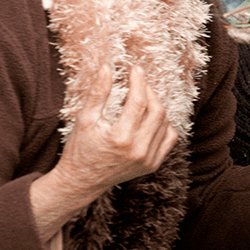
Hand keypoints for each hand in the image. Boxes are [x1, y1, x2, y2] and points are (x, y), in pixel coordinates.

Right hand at [31, 65, 177, 239]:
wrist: (82, 181)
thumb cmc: (80, 149)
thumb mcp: (85, 119)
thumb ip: (98, 93)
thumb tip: (107, 68)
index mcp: (121, 138)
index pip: (139, 101)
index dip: (139, 82)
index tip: (136, 69)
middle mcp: (138, 151)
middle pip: (157, 111)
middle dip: (150, 91)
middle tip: (140, 82)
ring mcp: (148, 160)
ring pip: (165, 123)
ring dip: (156, 106)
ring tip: (142, 98)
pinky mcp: (153, 165)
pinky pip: (169, 139)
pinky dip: (164, 124)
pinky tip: (150, 117)